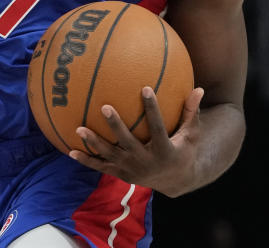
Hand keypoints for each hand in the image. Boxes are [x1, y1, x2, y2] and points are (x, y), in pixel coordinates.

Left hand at [68, 86, 204, 197]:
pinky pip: (101, 167)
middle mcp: (145, 161)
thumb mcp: (191, 134)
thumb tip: (199, 88)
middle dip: (116, 126)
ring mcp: (130, 169)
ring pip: (109, 155)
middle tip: (105, 107)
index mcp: (164, 150)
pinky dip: (86, 160)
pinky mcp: (120, 174)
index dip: (153, 108)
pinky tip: (70, 151)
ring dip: (94, 143)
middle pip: (127, 142)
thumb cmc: (182, 150)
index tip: (146, 88)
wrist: (174, 181)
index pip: (157, 127)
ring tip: (79, 129)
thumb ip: (191, 112)